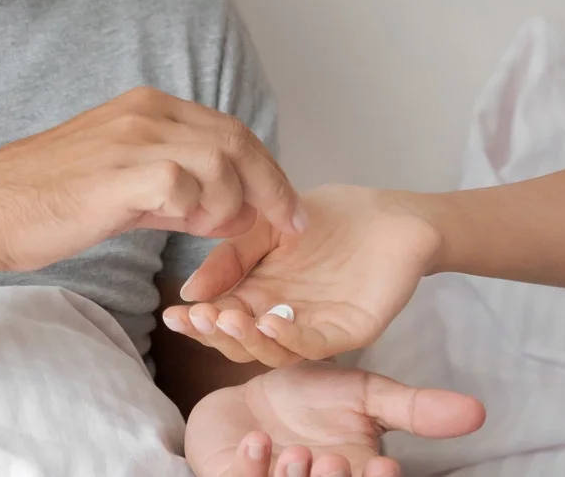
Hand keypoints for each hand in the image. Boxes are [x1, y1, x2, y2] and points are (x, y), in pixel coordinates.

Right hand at [0, 87, 301, 276]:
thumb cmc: (49, 203)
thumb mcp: (125, 188)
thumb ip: (180, 195)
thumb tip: (233, 212)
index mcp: (147, 109)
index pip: (230, 130)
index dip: (268, 169)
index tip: (287, 208)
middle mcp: (145, 113)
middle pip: (236, 140)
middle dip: (271, 186)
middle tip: (286, 225)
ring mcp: (133, 138)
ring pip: (220, 160)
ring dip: (229, 203)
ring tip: (207, 229)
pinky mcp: (121, 171)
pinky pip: (186, 186)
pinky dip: (197, 211)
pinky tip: (184, 229)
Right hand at [163, 186, 439, 365]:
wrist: (391, 213)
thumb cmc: (330, 216)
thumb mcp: (266, 227)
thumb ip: (230, 257)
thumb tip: (189, 292)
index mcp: (260, 296)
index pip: (221, 317)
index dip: (197, 320)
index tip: (173, 314)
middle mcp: (283, 319)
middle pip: (240, 341)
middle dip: (215, 333)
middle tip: (195, 318)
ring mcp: (314, 329)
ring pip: (272, 351)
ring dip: (246, 339)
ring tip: (226, 317)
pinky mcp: (347, 333)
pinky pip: (313, 346)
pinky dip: (288, 339)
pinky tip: (267, 323)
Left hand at [184, 362, 483, 476]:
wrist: (244, 391)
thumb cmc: (309, 397)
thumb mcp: (367, 395)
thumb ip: (416, 408)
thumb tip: (479, 412)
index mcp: (354, 475)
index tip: (383, 465)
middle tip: (331, 462)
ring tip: (297, 452)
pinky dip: (251, 467)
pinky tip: (256, 440)